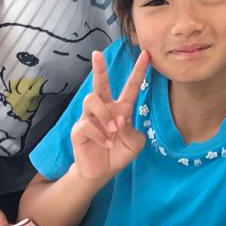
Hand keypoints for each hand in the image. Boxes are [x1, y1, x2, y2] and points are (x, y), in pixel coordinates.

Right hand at [70, 49, 150, 183]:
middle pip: (100, 84)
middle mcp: (105, 109)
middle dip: (99, 69)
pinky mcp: (78, 130)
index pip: (131, 86)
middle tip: (97, 54)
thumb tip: (119, 121)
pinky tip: (106, 143)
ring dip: (104, 114)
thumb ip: (133, 130)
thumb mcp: (135, 143)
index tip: (146, 54)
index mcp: (121, 108)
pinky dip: (100, 135)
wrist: (103, 171)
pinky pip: (87, 124)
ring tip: (112, 130)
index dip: (139, 71)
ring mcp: (89, 118)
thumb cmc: (119, 152)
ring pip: (92, 100)